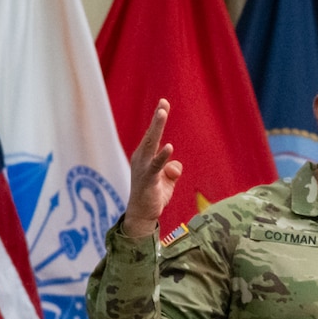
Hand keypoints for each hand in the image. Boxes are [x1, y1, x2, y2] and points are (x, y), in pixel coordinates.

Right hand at [123, 99, 182, 238]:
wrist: (142, 215)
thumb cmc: (152, 196)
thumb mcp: (166, 182)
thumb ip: (171, 170)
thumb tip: (175, 165)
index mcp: (145, 157)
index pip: (153, 136)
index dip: (158, 120)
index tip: (164, 103)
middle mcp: (141, 159)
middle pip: (151, 135)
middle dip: (157, 118)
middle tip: (163, 103)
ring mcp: (143, 168)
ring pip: (151, 144)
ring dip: (157, 128)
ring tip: (162, 113)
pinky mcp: (148, 179)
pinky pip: (156, 166)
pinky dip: (162, 156)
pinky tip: (169, 147)